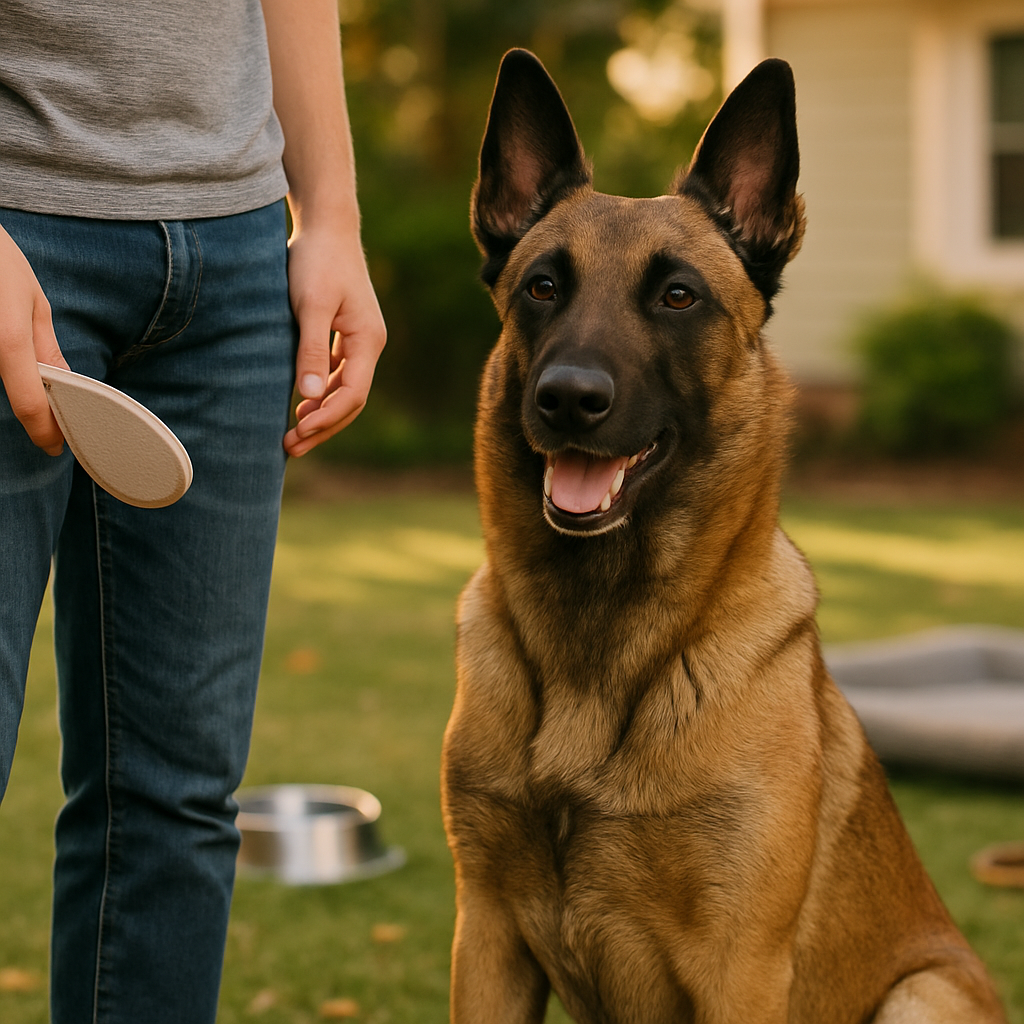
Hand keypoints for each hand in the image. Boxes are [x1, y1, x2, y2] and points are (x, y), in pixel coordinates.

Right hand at [0, 223, 68, 453]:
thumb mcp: (31, 301)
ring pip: (2, 380)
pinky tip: (11, 359)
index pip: (30, 405)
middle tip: (51, 416)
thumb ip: (45, 349)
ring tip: (40, 392)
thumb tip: (66, 386)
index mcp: (9, 341)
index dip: (45, 432)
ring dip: (16, 389)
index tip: (55, 447)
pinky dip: (5, 371)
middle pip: (10, 395)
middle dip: (33, 409)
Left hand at [282, 223, 385, 456]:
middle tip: (290, 447)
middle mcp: (369, 345)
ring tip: (292, 434)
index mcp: (368, 340)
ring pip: (344, 390)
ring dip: (321, 413)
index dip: (328, 418)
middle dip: (323, 426)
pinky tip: (299, 403)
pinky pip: (336, 375)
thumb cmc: (317, 260)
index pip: (353, 394)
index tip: (298, 431)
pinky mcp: (345, 334)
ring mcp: (359, 341)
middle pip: (351, 400)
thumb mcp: (312, 305)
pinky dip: (320, 394)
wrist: (326, 224)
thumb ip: (312, 350)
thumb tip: (309, 397)